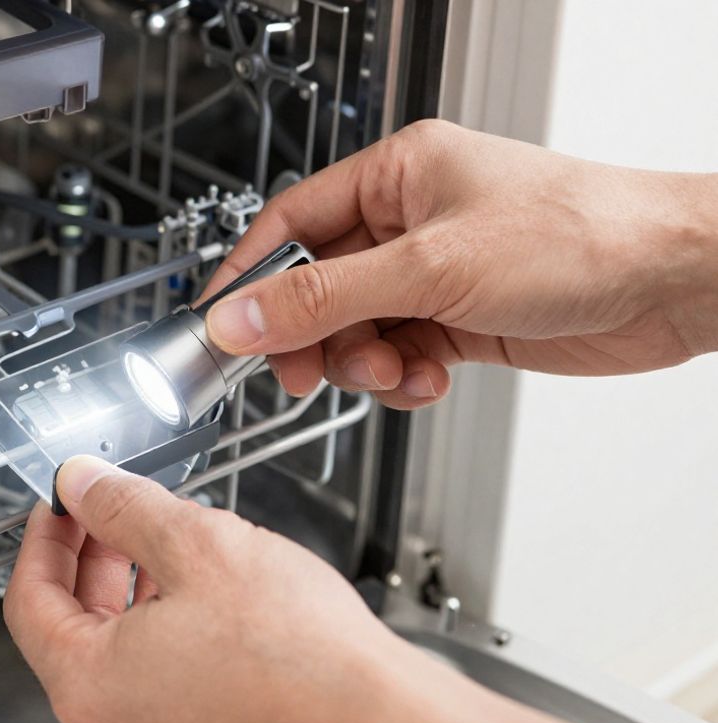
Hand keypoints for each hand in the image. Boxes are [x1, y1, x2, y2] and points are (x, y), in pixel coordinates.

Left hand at [4, 455, 686, 722]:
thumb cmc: (301, 657)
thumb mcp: (197, 543)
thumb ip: (123, 507)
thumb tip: (81, 484)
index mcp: (88, 686)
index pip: (29, 600)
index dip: (42, 538)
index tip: (58, 504)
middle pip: (70, 629)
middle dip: (90, 560)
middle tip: (109, 512)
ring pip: (115, 657)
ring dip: (128, 594)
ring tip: (165, 543)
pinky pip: (155, 686)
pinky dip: (161, 635)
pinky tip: (200, 596)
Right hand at [200, 119, 717, 408]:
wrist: (674, 282)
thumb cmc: (579, 234)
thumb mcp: (428, 268)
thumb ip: (322, 300)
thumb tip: (241, 318)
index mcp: (396, 174)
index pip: (290, 223)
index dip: (250, 276)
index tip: (220, 326)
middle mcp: (410, 220)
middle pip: (317, 287)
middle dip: (312, 336)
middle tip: (301, 372)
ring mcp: (435, 272)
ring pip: (355, 330)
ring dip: (364, 363)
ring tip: (396, 370)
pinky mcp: (459, 318)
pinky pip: (398, 354)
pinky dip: (404, 376)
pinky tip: (430, 378)